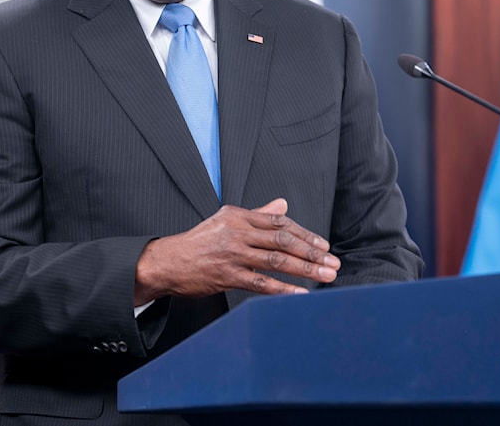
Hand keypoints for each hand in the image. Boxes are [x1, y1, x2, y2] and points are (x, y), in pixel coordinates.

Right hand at [134, 198, 339, 304]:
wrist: (167, 261)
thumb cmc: (199, 242)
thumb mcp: (226, 220)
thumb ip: (257, 215)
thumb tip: (282, 205)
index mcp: (239, 216)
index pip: (279, 223)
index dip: (305, 234)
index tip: (323, 246)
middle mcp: (237, 232)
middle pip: (283, 240)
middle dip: (312, 252)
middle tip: (333, 262)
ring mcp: (232, 254)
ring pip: (276, 260)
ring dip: (305, 269)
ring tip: (326, 275)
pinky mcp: (227, 276)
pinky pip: (261, 283)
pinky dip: (283, 289)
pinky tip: (300, 294)